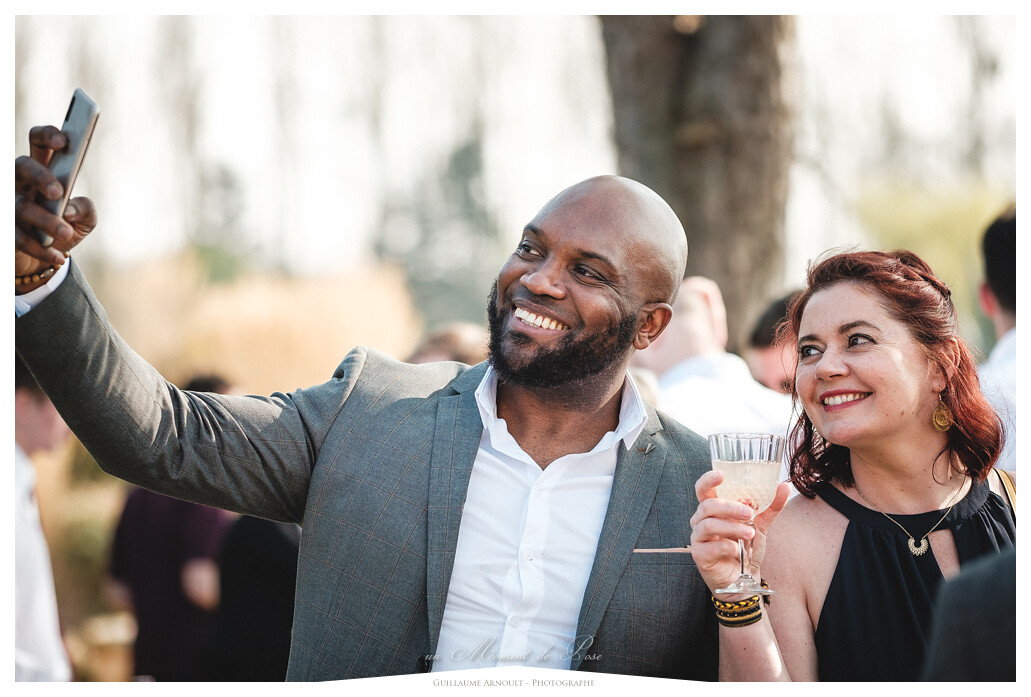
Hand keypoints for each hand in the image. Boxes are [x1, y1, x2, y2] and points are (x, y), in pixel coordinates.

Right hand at [15, 125, 96, 287]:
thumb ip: (85, 209)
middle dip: (40, 176)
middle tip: (57, 192)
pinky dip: (39, 248)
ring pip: (20, 205)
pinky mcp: (7, 229)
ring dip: (45, 220)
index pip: (38, 144)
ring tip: (65, 233)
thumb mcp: (85, 220)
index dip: (47, 136)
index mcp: (44, 172)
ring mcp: (11, 205)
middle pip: (23, 166)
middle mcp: (22, 183)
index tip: (63, 142)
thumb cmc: (67, 228)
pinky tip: (57, 256)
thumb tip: (70, 209)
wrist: (48, 260)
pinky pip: (17, 236)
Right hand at [690, 470, 790, 593]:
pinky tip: (737, 550)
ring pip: (708, 525)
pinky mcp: (699, 555)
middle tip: (749, 512)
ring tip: (750, 533)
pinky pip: (709, 547)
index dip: (708, 480)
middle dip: (729, 507)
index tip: (722, 474)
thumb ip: (770, 507)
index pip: (703, 489)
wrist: (744, 580)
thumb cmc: (746, 548)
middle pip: (707, 505)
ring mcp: (698, 538)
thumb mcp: (761, 525)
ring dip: (731, 527)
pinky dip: (726, 546)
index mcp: (713, 509)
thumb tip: (784, 486)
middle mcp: (701, 521)